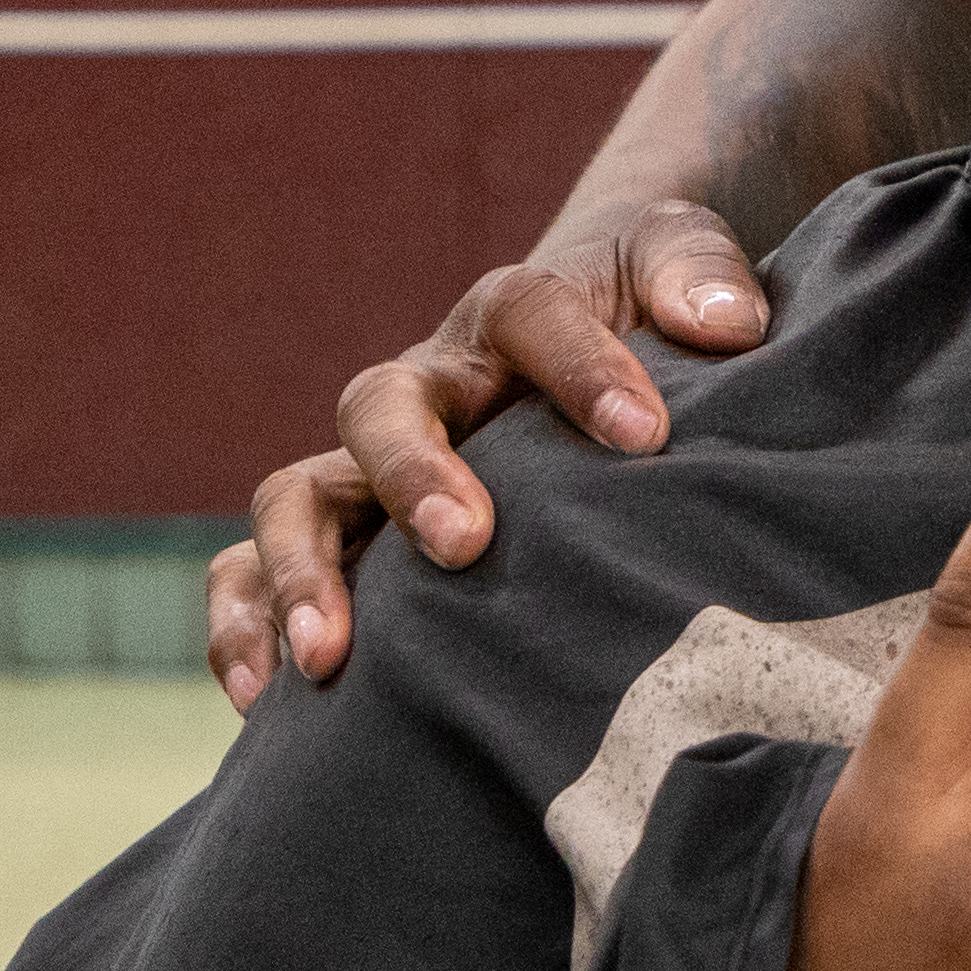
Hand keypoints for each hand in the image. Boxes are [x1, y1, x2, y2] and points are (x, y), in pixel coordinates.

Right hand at [202, 194, 769, 709]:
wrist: (595, 339)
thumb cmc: (646, 316)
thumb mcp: (678, 267)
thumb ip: (702, 274)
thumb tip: (728, 323)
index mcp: (511, 316)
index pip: (531, 317)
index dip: (584, 369)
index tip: (647, 436)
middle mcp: (426, 386)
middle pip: (382, 406)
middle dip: (415, 475)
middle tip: (465, 544)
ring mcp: (370, 464)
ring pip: (296, 497)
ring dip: (302, 571)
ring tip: (327, 656)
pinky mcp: (339, 535)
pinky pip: (251, 572)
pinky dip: (242, 627)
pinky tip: (263, 703)